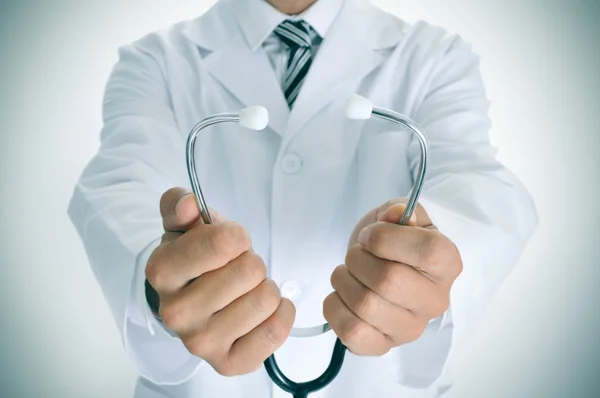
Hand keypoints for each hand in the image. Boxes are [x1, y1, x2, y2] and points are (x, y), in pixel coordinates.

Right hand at [145, 188, 294, 375]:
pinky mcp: (227, 363)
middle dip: (252, 263)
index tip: (229, 244)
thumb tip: (189, 204)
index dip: (237, 236)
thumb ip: (181, 205)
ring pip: (266, 299)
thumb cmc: (195, 260)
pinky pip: (275, 331)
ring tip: (247, 290)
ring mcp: (201, 343)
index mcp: (162, 272)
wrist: (192, 303)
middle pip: (250, 270)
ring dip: (265, 287)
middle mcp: (176, 313)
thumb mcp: (183, 227)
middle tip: (237, 270)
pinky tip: (265, 310)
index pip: (224, 242)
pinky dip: (281, 313)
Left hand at [323, 199, 461, 355]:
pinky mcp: (383, 345)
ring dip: (343, 281)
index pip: (427, 251)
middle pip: (389, 280)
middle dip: (358, 259)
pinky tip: (342, 296)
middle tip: (355, 254)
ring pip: (365, 305)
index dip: (386, 238)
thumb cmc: (391, 242)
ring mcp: (411, 328)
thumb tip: (393, 215)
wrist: (380, 267)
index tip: (368, 235)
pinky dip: (335, 308)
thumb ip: (398, 209)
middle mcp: (435, 301)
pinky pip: (351, 332)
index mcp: (447, 264)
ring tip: (347, 273)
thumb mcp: (397, 216)